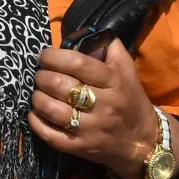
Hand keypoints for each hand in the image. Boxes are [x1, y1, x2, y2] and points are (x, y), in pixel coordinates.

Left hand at [30, 40, 161, 178]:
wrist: (143, 141)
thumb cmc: (128, 100)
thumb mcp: (126, 71)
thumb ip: (110, 48)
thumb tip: (90, 31)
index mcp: (113, 83)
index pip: (78, 64)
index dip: (54, 56)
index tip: (44, 56)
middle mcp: (103, 106)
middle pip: (60, 85)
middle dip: (42, 76)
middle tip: (40, 75)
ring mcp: (91, 128)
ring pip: (52, 109)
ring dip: (37, 97)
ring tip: (38, 92)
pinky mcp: (79, 147)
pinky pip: (49, 134)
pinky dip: (36, 122)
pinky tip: (35, 113)